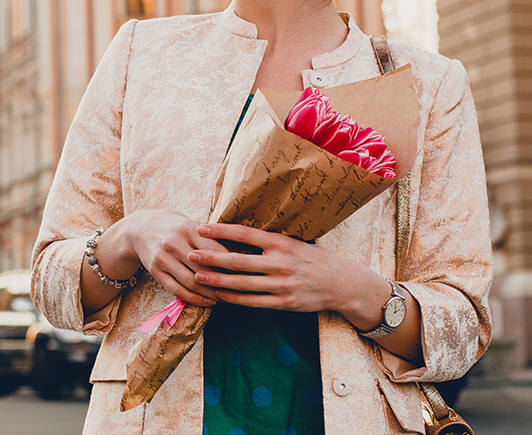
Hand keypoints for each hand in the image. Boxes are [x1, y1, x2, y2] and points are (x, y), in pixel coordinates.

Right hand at [125, 210, 229, 306]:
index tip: (244, 269)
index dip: (230, 260)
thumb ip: (208, 234)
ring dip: (210, 294)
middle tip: (238, 288)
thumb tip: (237, 246)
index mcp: (187, 228)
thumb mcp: (188, 221)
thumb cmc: (172, 225)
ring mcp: (163, 258)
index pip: (213, 247)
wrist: (138, 229)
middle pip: (203, 267)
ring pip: (191, 282)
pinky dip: (194, 299)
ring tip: (225, 298)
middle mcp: (174, 243)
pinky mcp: (155, 271)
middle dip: (223, 280)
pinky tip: (207, 301)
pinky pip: (177, 290)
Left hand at [189, 223, 342, 311]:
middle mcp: (280, 262)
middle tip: (191, 254)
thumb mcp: (294, 242)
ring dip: (218, 281)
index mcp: (281, 243)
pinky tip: (219, 296)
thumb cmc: (312, 258)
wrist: (339, 282)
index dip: (222, 231)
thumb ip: (269, 240)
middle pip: (239, 260)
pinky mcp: (283, 303)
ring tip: (198, 276)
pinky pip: (252, 302)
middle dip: (212, 257)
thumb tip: (239, 232)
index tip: (202, 228)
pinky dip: (233, 299)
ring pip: (242, 283)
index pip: (245, 234)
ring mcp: (281, 284)